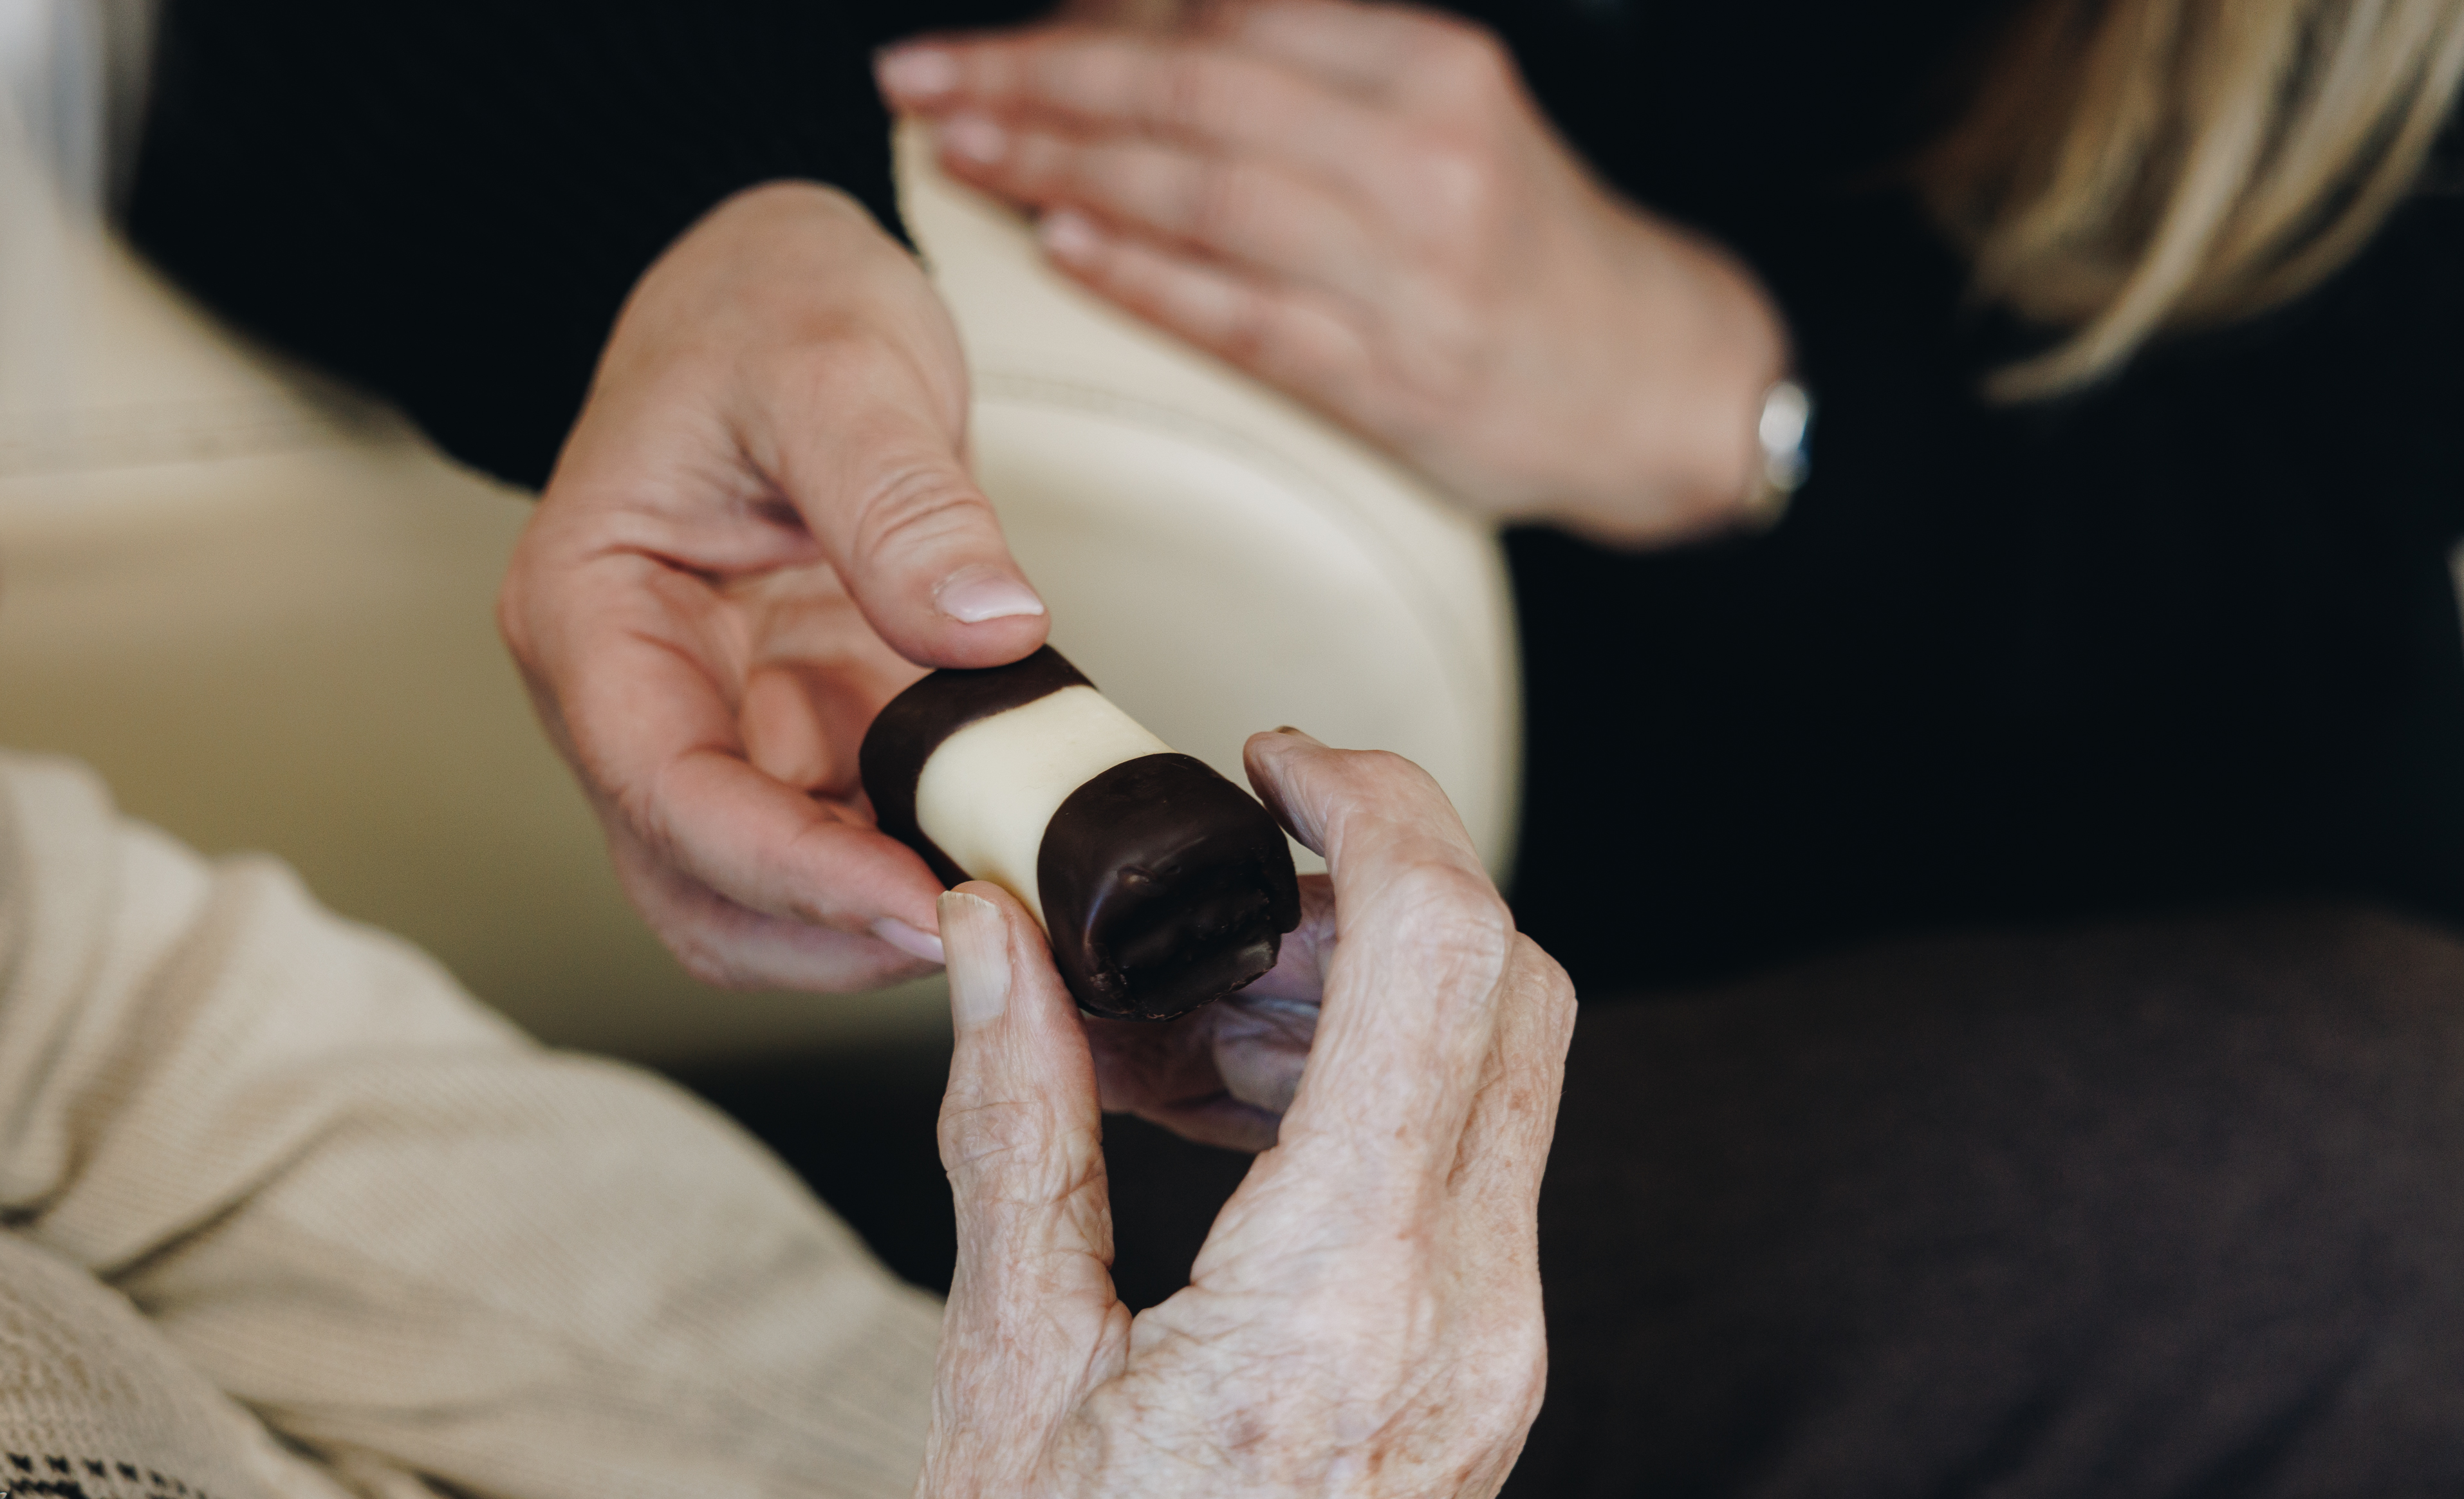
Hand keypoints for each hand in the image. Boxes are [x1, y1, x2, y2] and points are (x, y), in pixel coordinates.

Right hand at [499, 182, 1053, 990]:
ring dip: (875, 931)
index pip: (668, 796)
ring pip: (764, 902)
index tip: (926, 905)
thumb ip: (901, 499)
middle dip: (833, 939)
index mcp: (589, 616)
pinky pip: (841, 847)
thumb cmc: (767, 306)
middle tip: (988, 931)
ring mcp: (711, 728)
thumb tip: (986, 627)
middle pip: (699, 892)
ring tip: (1010, 908)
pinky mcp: (790, 737)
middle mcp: (629, 698)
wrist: (776, 288)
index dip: (796, 875)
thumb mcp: (839, 366)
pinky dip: (915, 873)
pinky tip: (1006, 857)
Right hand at [864, 732, 1575, 1498]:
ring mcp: (1490, 1391)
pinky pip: (1467, 1200)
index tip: (1272, 759)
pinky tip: (1218, 1129)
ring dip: (1371, 999)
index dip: (1371, 804)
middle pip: (1513, 999)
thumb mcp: (996, 1382)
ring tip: (1182, 1010)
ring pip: (1500, 1095)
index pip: (1443, 952)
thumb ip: (1015, 1131)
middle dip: (1380, 886)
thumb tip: (996, 953)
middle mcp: (1463, 1339)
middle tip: (1206, 883)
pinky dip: (1372, 1110)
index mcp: (1338, 1310)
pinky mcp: (1471, 1431)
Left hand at [879, 0, 1790, 544]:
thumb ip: (1304, 72)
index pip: (1227, 10)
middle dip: (1038, 77)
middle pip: (1192, 87)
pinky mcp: (1390, 377)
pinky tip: (1059, 249)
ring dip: (1062, 166)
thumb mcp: (1439, 113)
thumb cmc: (1517, 244)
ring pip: (1202, 193)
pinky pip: (1240, 315)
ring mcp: (1405, 269)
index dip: (1092, 14)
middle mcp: (1417, 149)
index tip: (988, 28)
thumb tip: (1127, 35)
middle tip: (924, 76)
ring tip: (959, 149)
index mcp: (1427, 63)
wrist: (1656, 379)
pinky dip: (1144, 276)